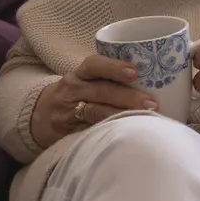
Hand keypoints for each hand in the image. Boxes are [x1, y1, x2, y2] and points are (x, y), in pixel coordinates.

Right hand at [32, 53, 159, 148]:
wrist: (39, 117)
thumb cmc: (76, 97)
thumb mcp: (86, 82)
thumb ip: (111, 79)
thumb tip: (159, 82)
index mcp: (80, 74)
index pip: (93, 65)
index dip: (113, 67)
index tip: (134, 71)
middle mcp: (72, 90)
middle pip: (99, 90)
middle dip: (127, 96)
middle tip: (153, 103)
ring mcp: (69, 112)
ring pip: (94, 112)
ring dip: (120, 115)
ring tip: (144, 119)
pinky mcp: (68, 132)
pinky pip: (87, 131)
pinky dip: (105, 132)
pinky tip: (123, 135)